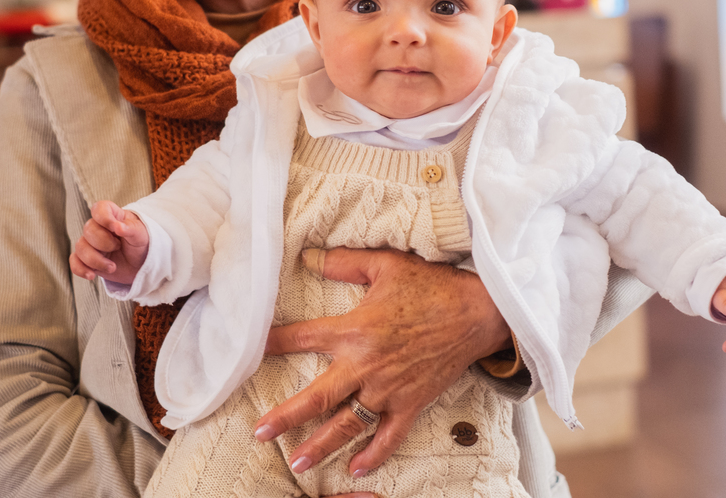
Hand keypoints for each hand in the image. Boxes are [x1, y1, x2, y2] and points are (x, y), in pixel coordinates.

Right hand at [68, 200, 149, 284]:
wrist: (141, 265)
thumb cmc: (141, 244)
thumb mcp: (142, 235)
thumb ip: (131, 228)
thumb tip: (118, 226)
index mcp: (112, 216)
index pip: (99, 209)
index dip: (103, 217)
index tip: (115, 228)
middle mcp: (99, 228)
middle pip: (88, 229)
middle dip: (103, 243)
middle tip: (118, 248)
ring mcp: (91, 244)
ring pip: (80, 247)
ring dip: (95, 260)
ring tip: (112, 267)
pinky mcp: (87, 260)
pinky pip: (74, 262)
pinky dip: (81, 269)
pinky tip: (92, 275)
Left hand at [254, 247, 511, 477]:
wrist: (477, 312)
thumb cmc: (431, 285)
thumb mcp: (385, 265)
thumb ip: (343, 262)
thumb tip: (308, 256)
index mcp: (355, 329)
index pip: (302, 338)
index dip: (272, 343)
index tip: (248, 352)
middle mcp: (367, 365)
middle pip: (318, 397)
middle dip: (285, 416)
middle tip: (259, 432)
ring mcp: (389, 389)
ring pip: (348, 424)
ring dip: (321, 445)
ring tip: (296, 461)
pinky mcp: (412, 403)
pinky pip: (389, 436)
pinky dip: (373, 455)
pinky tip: (355, 468)